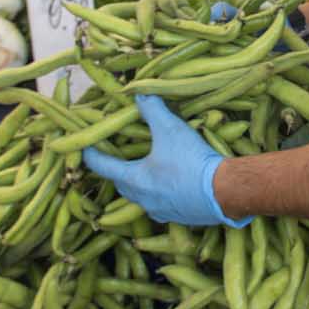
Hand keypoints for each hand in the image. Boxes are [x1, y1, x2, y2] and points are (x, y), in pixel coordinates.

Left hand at [82, 95, 251, 227]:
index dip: (91, 155)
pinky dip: (160, 193)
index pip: (103, 166)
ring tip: (147, 169)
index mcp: (135, 179)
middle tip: (118, 156)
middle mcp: (143, 200)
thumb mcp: (170, 129)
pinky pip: (161, 205)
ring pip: (141, 197)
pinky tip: (171, 183)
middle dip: (117, 170)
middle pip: (122, 184)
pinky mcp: (179, 217)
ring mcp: (160, 211)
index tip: (83, 149)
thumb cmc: (192, 161)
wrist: (226, 191)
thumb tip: (138, 91)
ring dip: (140, 184)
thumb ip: (152, 109)